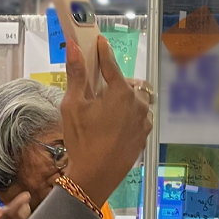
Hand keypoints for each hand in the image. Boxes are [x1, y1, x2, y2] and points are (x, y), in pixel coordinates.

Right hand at [60, 36, 152, 205]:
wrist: (95, 176)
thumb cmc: (82, 141)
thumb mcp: (73, 105)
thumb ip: (76, 74)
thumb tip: (74, 48)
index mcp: (120, 92)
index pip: (111, 64)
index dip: (103, 51)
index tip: (99, 42)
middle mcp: (138, 103)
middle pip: (126, 82)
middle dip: (113, 82)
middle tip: (97, 90)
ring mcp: (144, 120)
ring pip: (136, 99)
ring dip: (123, 99)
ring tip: (105, 110)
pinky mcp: (144, 134)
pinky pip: (139, 116)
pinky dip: (128, 114)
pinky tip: (112, 124)